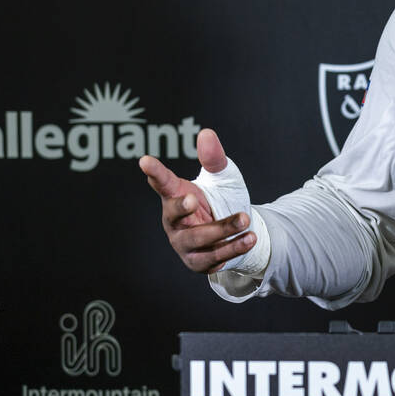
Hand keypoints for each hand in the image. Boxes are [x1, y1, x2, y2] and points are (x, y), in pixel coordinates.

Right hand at [141, 128, 255, 273]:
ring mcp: (184, 244)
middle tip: (193, 199)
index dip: (154, 172)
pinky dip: (232, 248)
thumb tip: (207, 133)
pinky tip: (249, 239)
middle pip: (175, 216)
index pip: (163, 183)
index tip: (145, 160)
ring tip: (245, 219)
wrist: (236, 232)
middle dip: (182, 208)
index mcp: (176, 196)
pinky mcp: (197, 262)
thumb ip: (214, 159)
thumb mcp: (222, 178)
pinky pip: (213, 258)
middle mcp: (175, 222)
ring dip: (222, 230)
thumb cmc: (221, 200)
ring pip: (198, 240)